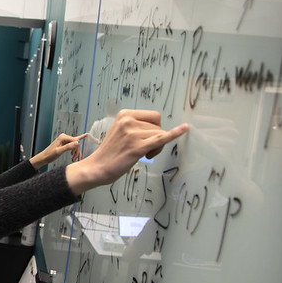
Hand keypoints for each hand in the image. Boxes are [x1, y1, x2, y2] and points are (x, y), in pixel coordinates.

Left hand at [30, 133, 87, 169]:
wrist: (44, 157)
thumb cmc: (49, 155)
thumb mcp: (58, 151)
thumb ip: (68, 147)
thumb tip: (77, 143)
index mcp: (63, 137)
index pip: (76, 141)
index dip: (76, 149)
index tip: (74, 156)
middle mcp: (64, 137)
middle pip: (76, 143)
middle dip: (76, 152)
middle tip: (74, 159)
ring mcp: (65, 139)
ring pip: (75, 145)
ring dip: (76, 152)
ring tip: (73, 159)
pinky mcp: (65, 142)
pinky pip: (73, 141)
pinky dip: (80, 139)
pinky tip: (85, 135)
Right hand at [66, 110, 187, 193]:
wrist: (97, 168)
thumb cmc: (109, 153)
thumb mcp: (120, 132)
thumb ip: (136, 126)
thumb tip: (156, 128)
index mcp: (124, 115)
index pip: (153, 116)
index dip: (155, 128)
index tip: (146, 138)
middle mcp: (128, 121)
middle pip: (158, 126)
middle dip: (156, 138)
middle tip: (144, 150)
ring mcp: (132, 133)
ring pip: (160, 135)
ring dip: (156, 147)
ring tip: (142, 155)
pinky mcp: (137, 147)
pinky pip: (161, 139)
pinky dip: (175, 134)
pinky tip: (184, 128)